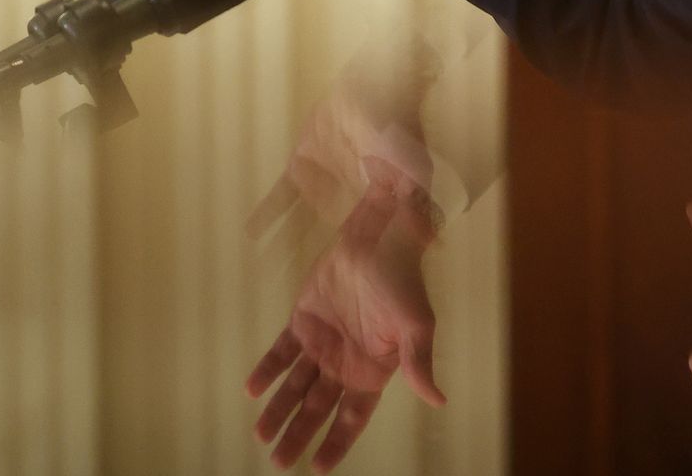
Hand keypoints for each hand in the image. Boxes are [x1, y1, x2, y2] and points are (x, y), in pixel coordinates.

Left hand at [246, 179, 444, 471]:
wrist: (378, 238)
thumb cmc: (402, 281)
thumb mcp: (416, 325)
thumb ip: (419, 364)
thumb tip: (439, 400)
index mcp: (373, 371)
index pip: (352, 418)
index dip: (336, 443)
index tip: (316, 468)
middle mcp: (346, 363)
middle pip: (318, 408)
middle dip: (299, 435)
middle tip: (278, 462)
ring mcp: (323, 342)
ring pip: (296, 385)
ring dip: (278, 409)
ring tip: (261, 435)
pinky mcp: (304, 320)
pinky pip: (281, 353)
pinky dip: (267, 371)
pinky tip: (252, 390)